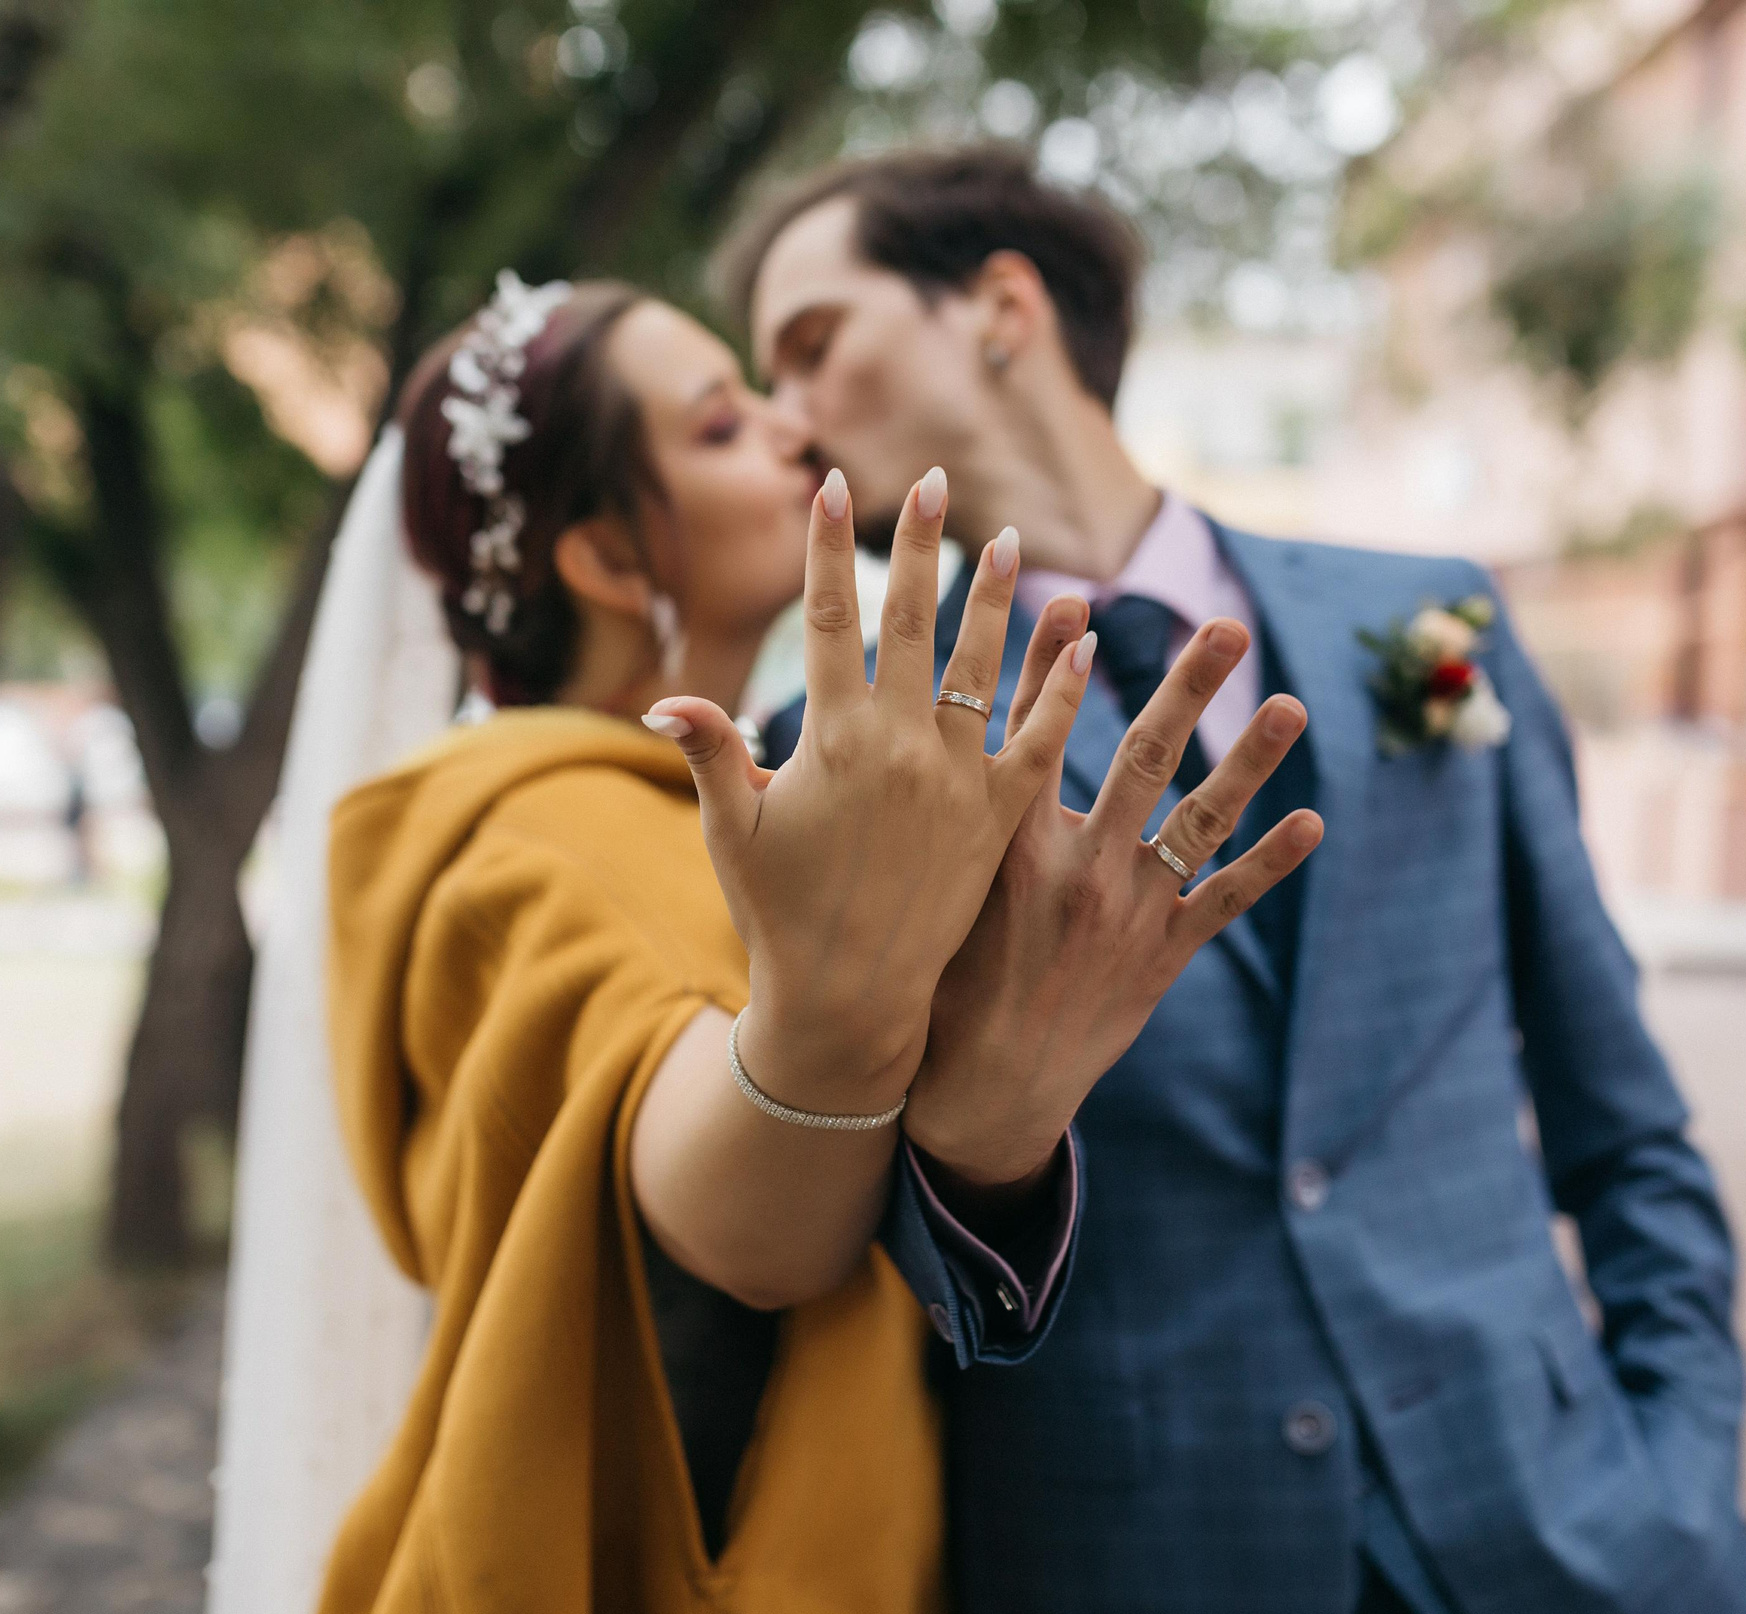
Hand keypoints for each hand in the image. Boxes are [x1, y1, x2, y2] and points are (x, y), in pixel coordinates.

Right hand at [646, 467, 1090, 1116]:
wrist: (849, 1001)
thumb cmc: (778, 914)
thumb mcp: (730, 830)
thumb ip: (708, 751)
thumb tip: (664, 697)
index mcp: (830, 741)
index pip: (830, 620)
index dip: (829, 549)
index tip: (834, 485)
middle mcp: (897, 748)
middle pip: (910, 624)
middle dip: (919, 546)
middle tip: (936, 481)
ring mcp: (954, 782)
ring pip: (979, 668)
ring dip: (995, 600)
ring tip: (1007, 540)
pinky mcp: (998, 821)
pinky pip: (1039, 742)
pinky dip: (1062, 690)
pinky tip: (1081, 641)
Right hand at [903, 602, 1323, 1187]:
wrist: (982, 1090)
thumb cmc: (943, 984)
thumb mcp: (935, 892)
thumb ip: (944, 818)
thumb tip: (905, 742)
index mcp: (1014, 849)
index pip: (1039, 735)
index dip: (1055, 666)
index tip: (1082, 602)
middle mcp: (1081, 870)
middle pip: (1141, 758)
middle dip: (1186, 688)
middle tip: (1225, 626)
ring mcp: (1130, 914)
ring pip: (1198, 821)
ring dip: (1248, 761)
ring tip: (1291, 705)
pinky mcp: (1162, 957)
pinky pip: (1226, 901)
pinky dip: (1270, 863)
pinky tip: (1313, 821)